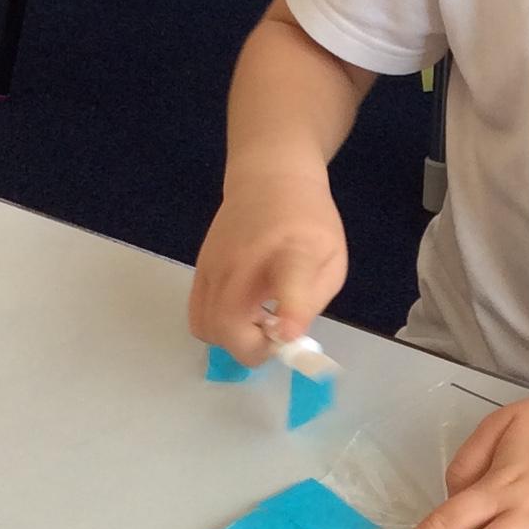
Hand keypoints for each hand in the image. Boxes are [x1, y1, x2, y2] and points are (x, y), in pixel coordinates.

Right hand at [189, 166, 346, 365]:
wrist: (268, 179)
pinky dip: (217, 327)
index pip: (289, 279)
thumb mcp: (331, 260)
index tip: (286, 335)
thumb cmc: (307, 221)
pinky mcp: (199, 269)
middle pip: (229, 323)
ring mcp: (215, 265)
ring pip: (209, 328)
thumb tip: (287, 338)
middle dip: (254, 348)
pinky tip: (240, 311)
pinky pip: (198, 316)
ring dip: (234, 339)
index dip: (289, 310)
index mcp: (293, 252)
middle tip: (275, 335)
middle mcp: (246, 260)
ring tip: (257, 320)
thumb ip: (311, 302)